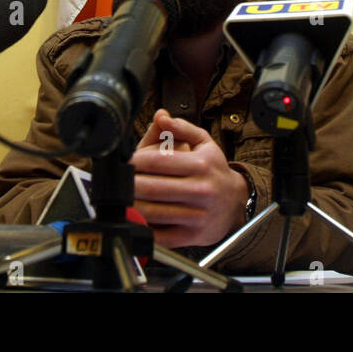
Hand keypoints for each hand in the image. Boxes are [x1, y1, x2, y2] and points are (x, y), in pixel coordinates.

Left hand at [129, 109, 248, 247]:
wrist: (235, 201)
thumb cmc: (214, 170)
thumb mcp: (203, 143)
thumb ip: (181, 127)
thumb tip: (160, 116)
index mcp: (201, 164)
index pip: (157, 162)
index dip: (134, 161)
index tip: (125, 161)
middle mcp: (200, 190)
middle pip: (151, 188)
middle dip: (128, 184)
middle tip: (118, 181)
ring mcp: (197, 215)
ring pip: (152, 212)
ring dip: (131, 205)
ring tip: (123, 197)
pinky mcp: (192, 235)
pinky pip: (160, 234)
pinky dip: (144, 227)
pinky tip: (136, 217)